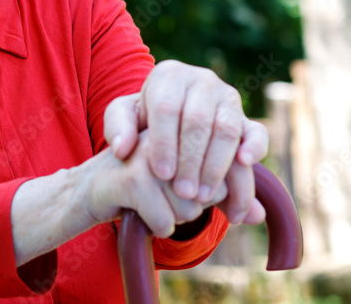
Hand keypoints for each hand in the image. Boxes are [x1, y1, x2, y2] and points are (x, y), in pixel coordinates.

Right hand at [81, 130, 228, 236]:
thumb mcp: (185, 180)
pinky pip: (166, 220)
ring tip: (156, 205)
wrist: (90, 185)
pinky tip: (142, 213)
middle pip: (213, 188)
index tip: (239, 214)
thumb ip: (222, 190)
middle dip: (201, 205)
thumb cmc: (144, 180)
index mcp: (188, 123)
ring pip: (190, 206)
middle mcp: (171, 137)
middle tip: (179, 201)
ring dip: (177, 217)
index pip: (232, 160)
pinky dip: (158, 226)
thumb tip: (260, 215)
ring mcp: (150, 154)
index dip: (241, 193)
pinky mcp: (132, 178)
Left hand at [102, 60, 267, 224]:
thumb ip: (117, 128)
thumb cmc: (143, 118)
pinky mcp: (246, 117)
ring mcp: (227, 97)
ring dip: (217, 166)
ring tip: (203, 197)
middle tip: (185, 193)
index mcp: (168, 75)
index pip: (168, 107)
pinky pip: (257, 131)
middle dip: (191, 161)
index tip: (162, 174)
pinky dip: (255, 148)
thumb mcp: (123, 117)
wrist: (172, 120)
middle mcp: (201, 80)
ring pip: (226, 129)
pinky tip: (244, 165)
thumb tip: (122, 148)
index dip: (166, 142)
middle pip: (198, 120)